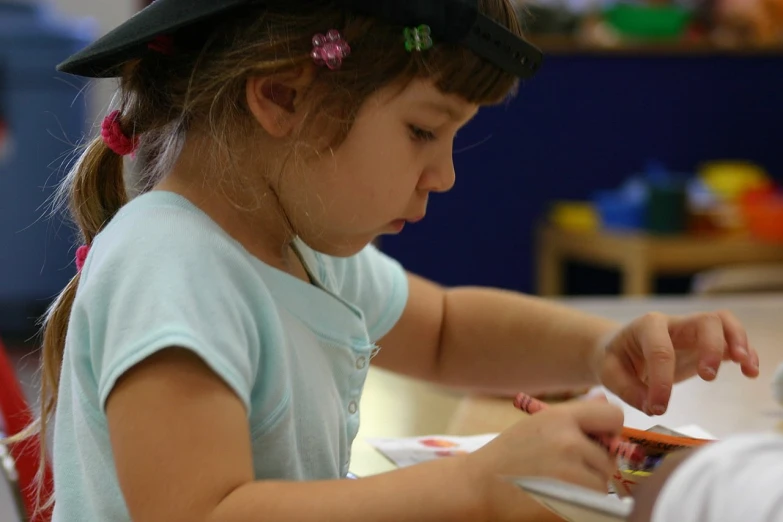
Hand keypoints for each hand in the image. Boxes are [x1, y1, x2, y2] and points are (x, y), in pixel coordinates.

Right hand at [464, 400, 623, 520]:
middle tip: (562, 468)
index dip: (610, 429)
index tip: (598, 440)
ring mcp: (572, 474)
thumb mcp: (537, 425)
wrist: (477, 486)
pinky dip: (582, 504)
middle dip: (593, 464)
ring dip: (587, 487)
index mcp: (560, 418)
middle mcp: (569, 442)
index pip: (613, 416)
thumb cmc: (507, 456)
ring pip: (603, 483)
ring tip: (555, 483)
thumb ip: (572, 416)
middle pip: (609, 456)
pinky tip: (556, 497)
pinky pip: (595, 503)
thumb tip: (604, 401)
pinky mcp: (572, 502)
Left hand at [598, 311, 759, 414]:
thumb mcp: (609, 373)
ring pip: (723, 322)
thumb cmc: (616, 358)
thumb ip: (628, 390)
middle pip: (704, 321)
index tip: (659, 408)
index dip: (662, 380)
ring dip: (739, 342)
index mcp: (647, 327)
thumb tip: (653, 407)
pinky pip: (731, 338)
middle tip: (708, 377)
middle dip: (712, 347)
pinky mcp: (704, 344)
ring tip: (746, 367)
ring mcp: (692, 331)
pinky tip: (750, 372)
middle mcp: (674, 324)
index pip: (660, 350)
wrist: (619, 348)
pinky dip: (745, 352)